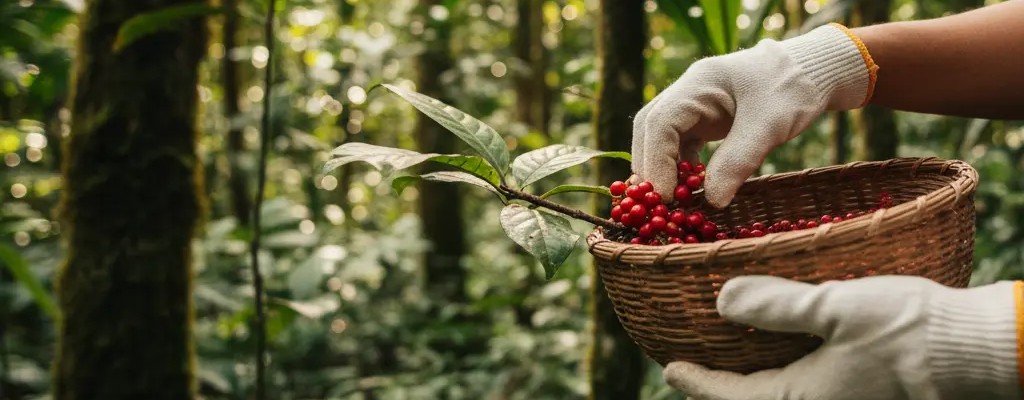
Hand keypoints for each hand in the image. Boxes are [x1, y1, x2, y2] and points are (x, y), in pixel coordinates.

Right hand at [631, 24, 874, 207]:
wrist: (812, 72)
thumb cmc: (793, 89)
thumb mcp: (769, 126)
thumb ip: (738, 161)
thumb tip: (711, 202)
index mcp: (699, 83)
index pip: (660, 123)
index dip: (657, 162)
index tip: (665, 197)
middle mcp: (687, 92)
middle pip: (650, 131)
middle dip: (652, 168)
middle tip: (661, 205)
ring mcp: (693, 107)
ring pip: (660, 140)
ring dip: (662, 170)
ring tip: (672, 202)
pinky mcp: (702, 121)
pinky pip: (679, 146)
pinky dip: (679, 169)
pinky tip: (688, 190)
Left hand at [663, 276, 1020, 399]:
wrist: (978, 351)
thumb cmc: (908, 330)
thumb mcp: (833, 308)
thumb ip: (775, 305)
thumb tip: (721, 301)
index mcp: (801, 398)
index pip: (731, 396)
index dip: (697, 382)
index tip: (670, 368)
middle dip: (722, 387)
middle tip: (694, 368)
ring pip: (782, 394)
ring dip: (754, 380)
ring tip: (737, 357)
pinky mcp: (864, 390)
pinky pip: (808, 386)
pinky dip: (786, 371)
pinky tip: (789, 349)